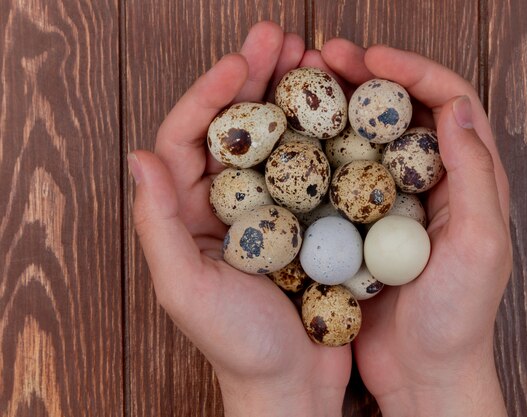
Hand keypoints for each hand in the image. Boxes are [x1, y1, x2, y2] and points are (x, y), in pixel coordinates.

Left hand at [129, 22, 350, 416]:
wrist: (294, 385)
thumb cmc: (239, 346)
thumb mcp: (185, 289)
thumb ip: (155, 224)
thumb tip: (140, 155)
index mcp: (188, 213)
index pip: (188, 136)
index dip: (211, 92)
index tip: (243, 60)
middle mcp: (226, 202)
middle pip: (235, 125)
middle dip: (256, 76)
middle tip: (283, 36)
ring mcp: (270, 207)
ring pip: (277, 137)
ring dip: (293, 95)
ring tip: (315, 56)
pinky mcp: (306, 219)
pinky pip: (313, 166)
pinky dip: (325, 133)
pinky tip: (343, 108)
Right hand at [321, 41, 511, 415]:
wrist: (422, 372)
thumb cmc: (458, 318)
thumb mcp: (481, 247)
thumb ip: (475, 176)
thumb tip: (456, 107)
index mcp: (469, 179)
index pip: (449, 101)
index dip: (412, 70)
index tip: (371, 58)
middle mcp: (431, 181)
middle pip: (401, 110)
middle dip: (367, 76)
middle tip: (327, 55)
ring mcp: (392, 200)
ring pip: (366, 137)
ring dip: (339, 107)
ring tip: (304, 85)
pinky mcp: (361, 223)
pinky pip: (340, 175)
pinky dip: (320, 151)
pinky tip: (293, 141)